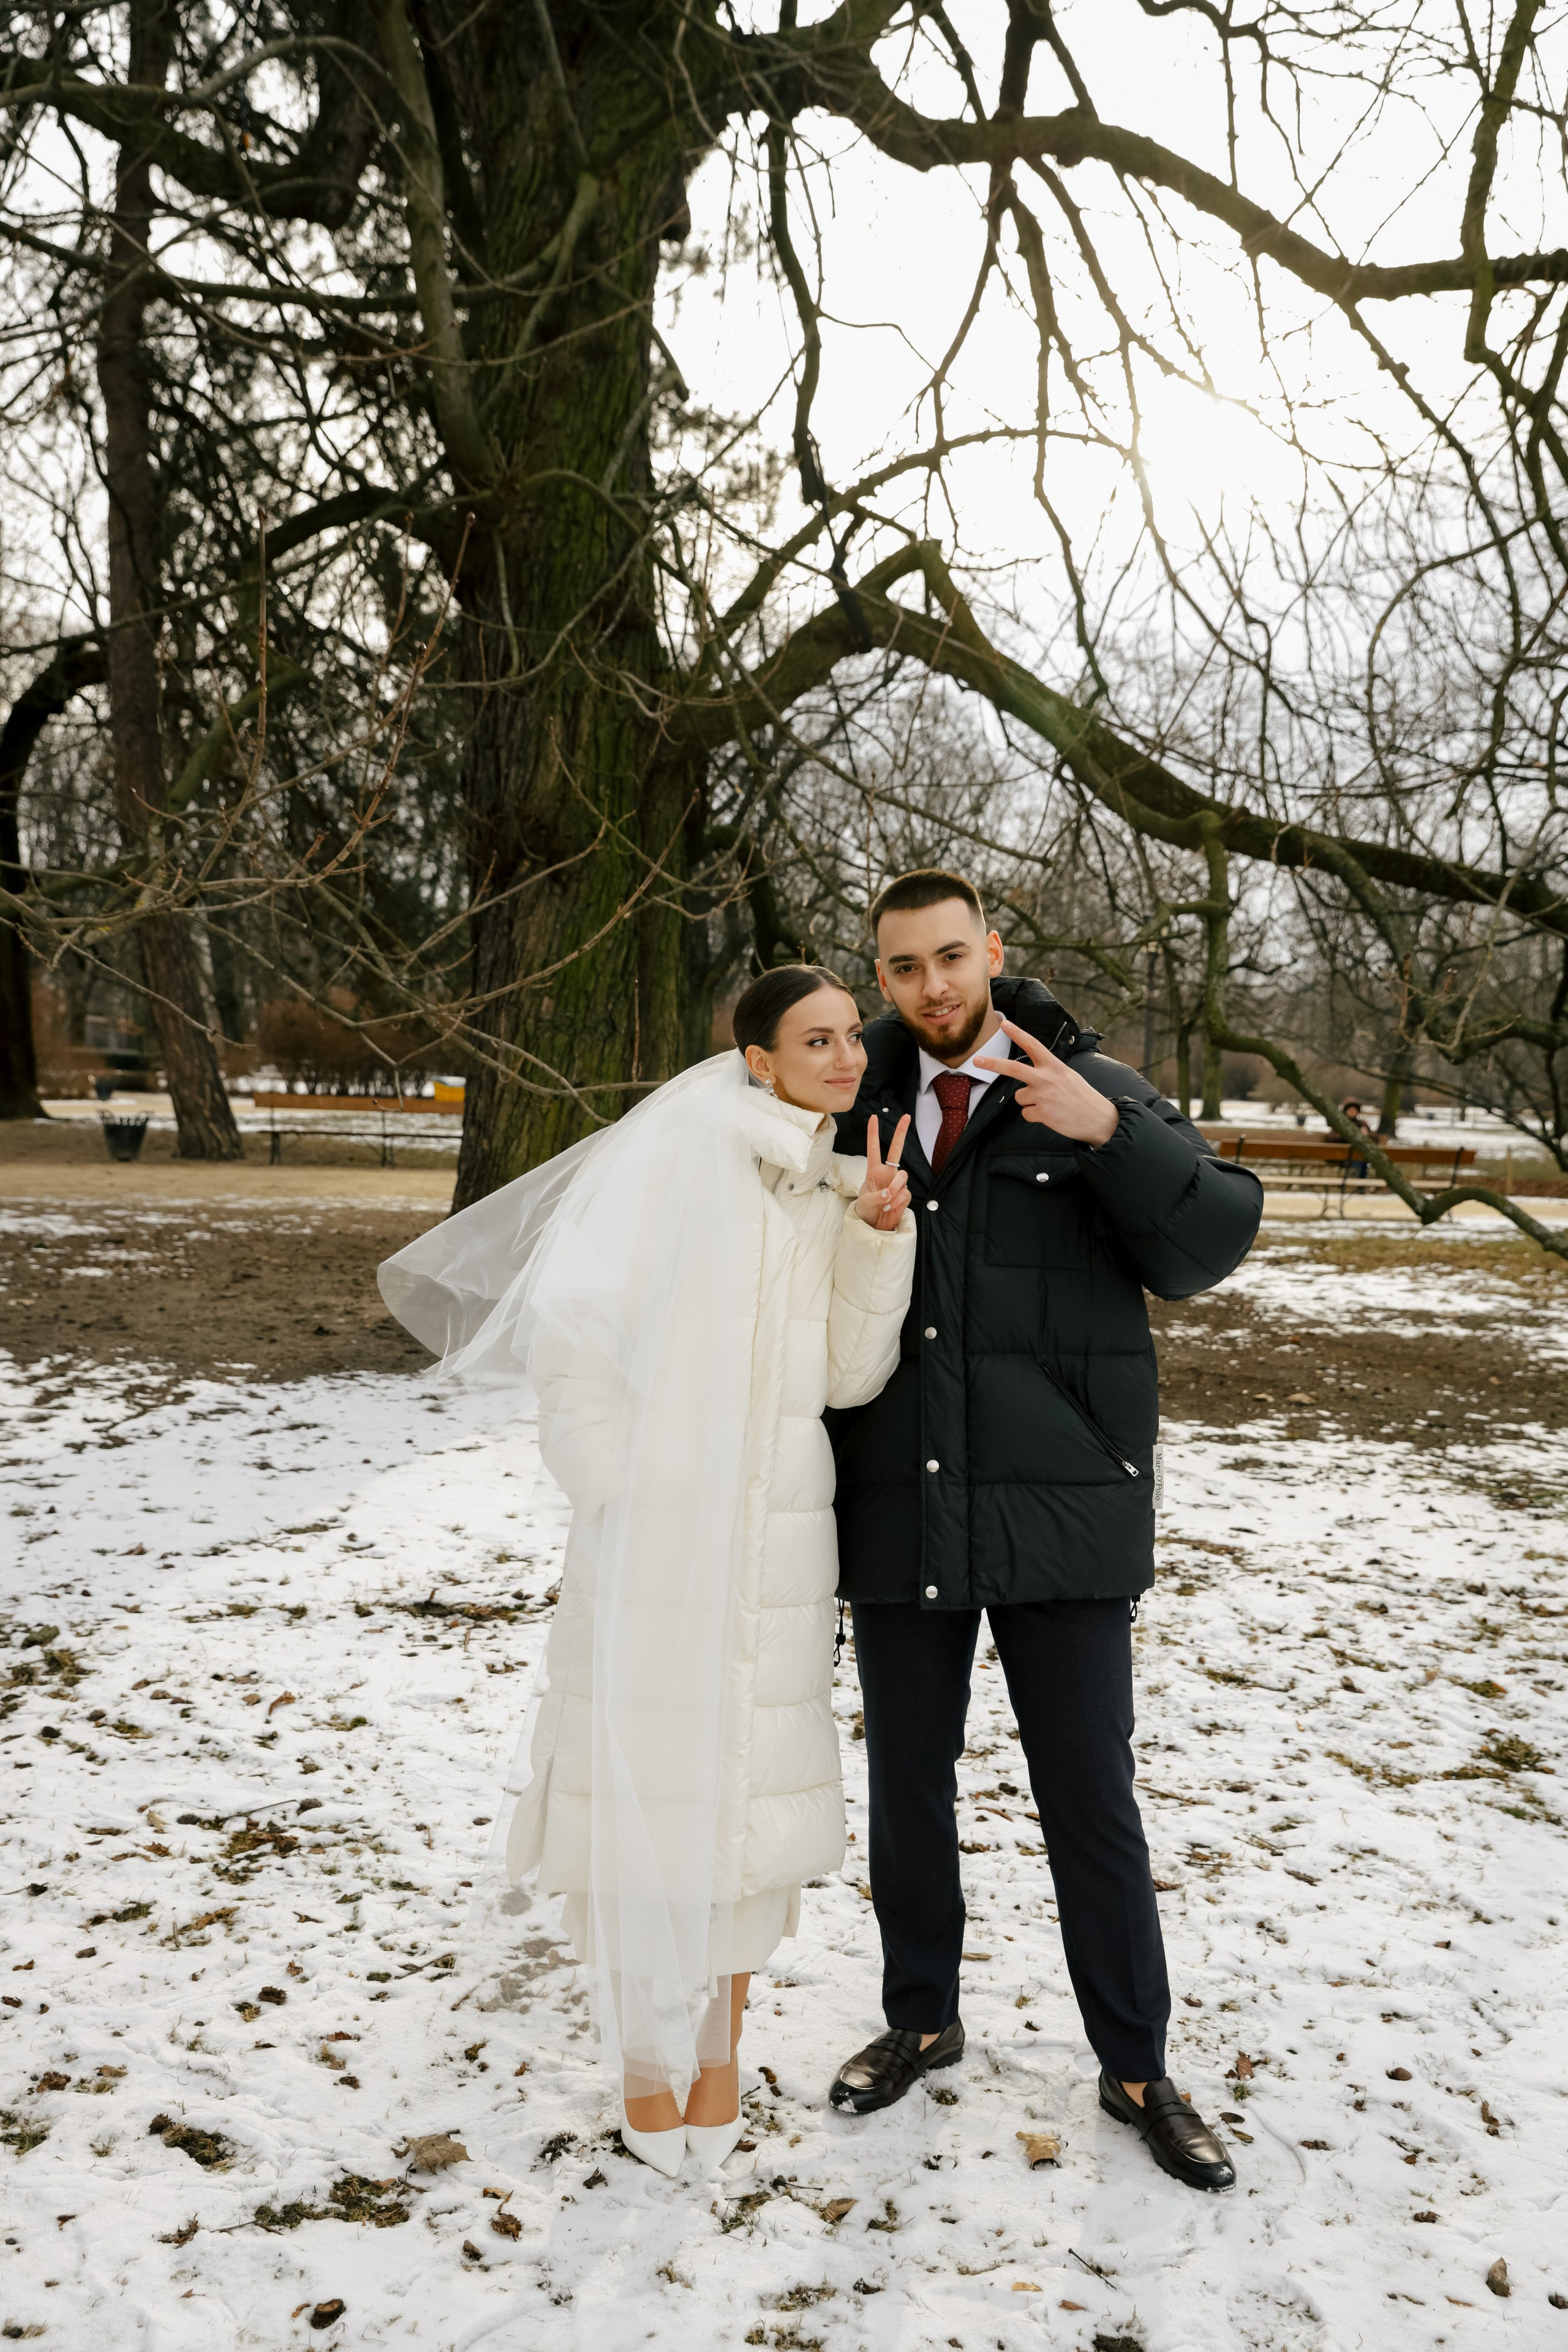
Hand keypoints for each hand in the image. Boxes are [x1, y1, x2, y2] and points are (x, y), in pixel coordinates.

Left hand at [855, 1113, 911, 1229]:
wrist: (874, 1225)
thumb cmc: (866, 1209)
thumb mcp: (865, 1202)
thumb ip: (876, 1196)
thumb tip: (889, 1193)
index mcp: (874, 1170)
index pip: (873, 1148)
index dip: (873, 1133)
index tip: (874, 1117)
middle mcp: (887, 1173)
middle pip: (897, 1150)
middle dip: (901, 1133)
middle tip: (906, 1117)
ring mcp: (897, 1183)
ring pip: (903, 1176)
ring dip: (894, 1188)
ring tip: (886, 1201)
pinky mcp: (905, 1195)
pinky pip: (905, 1193)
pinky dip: (897, 1201)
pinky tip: (889, 1208)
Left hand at [973, 1018, 1118, 1145]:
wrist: (1098, 1119)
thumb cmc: (1083, 1098)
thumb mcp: (1068, 1076)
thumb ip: (1049, 1072)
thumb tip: (1031, 1078)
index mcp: (1055, 1066)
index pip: (1033, 1045)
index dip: (1017, 1034)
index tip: (1004, 1024)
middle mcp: (1047, 1078)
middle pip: (1013, 1068)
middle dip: (992, 1064)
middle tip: (976, 1060)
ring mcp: (1044, 1095)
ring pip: (1019, 1097)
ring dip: (1029, 1103)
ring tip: (1049, 1105)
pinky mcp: (1042, 1113)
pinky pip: (1026, 1113)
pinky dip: (1035, 1116)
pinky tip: (1051, 1116)